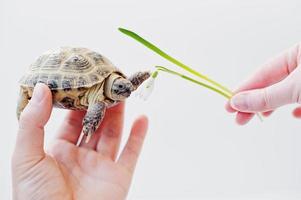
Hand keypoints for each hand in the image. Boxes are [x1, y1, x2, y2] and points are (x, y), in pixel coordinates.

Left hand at [12, 84, 148, 199]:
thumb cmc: (36, 199)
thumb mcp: (26, 158)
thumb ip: (33, 123)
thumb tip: (41, 88)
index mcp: (57, 151)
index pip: (70, 120)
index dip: (78, 101)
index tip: (85, 80)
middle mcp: (81, 156)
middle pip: (95, 124)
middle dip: (102, 103)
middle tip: (108, 81)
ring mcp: (101, 166)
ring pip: (113, 134)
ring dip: (120, 113)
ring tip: (124, 92)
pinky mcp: (119, 177)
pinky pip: (131, 153)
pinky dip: (139, 136)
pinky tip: (143, 118)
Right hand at [226, 43, 300, 124]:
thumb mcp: (295, 88)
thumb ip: (267, 96)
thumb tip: (237, 101)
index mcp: (299, 51)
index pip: (264, 71)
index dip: (245, 89)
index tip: (230, 104)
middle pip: (274, 83)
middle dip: (256, 102)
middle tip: (238, 118)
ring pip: (288, 91)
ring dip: (274, 106)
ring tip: (259, 117)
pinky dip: (297, 107)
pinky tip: (294, 114)